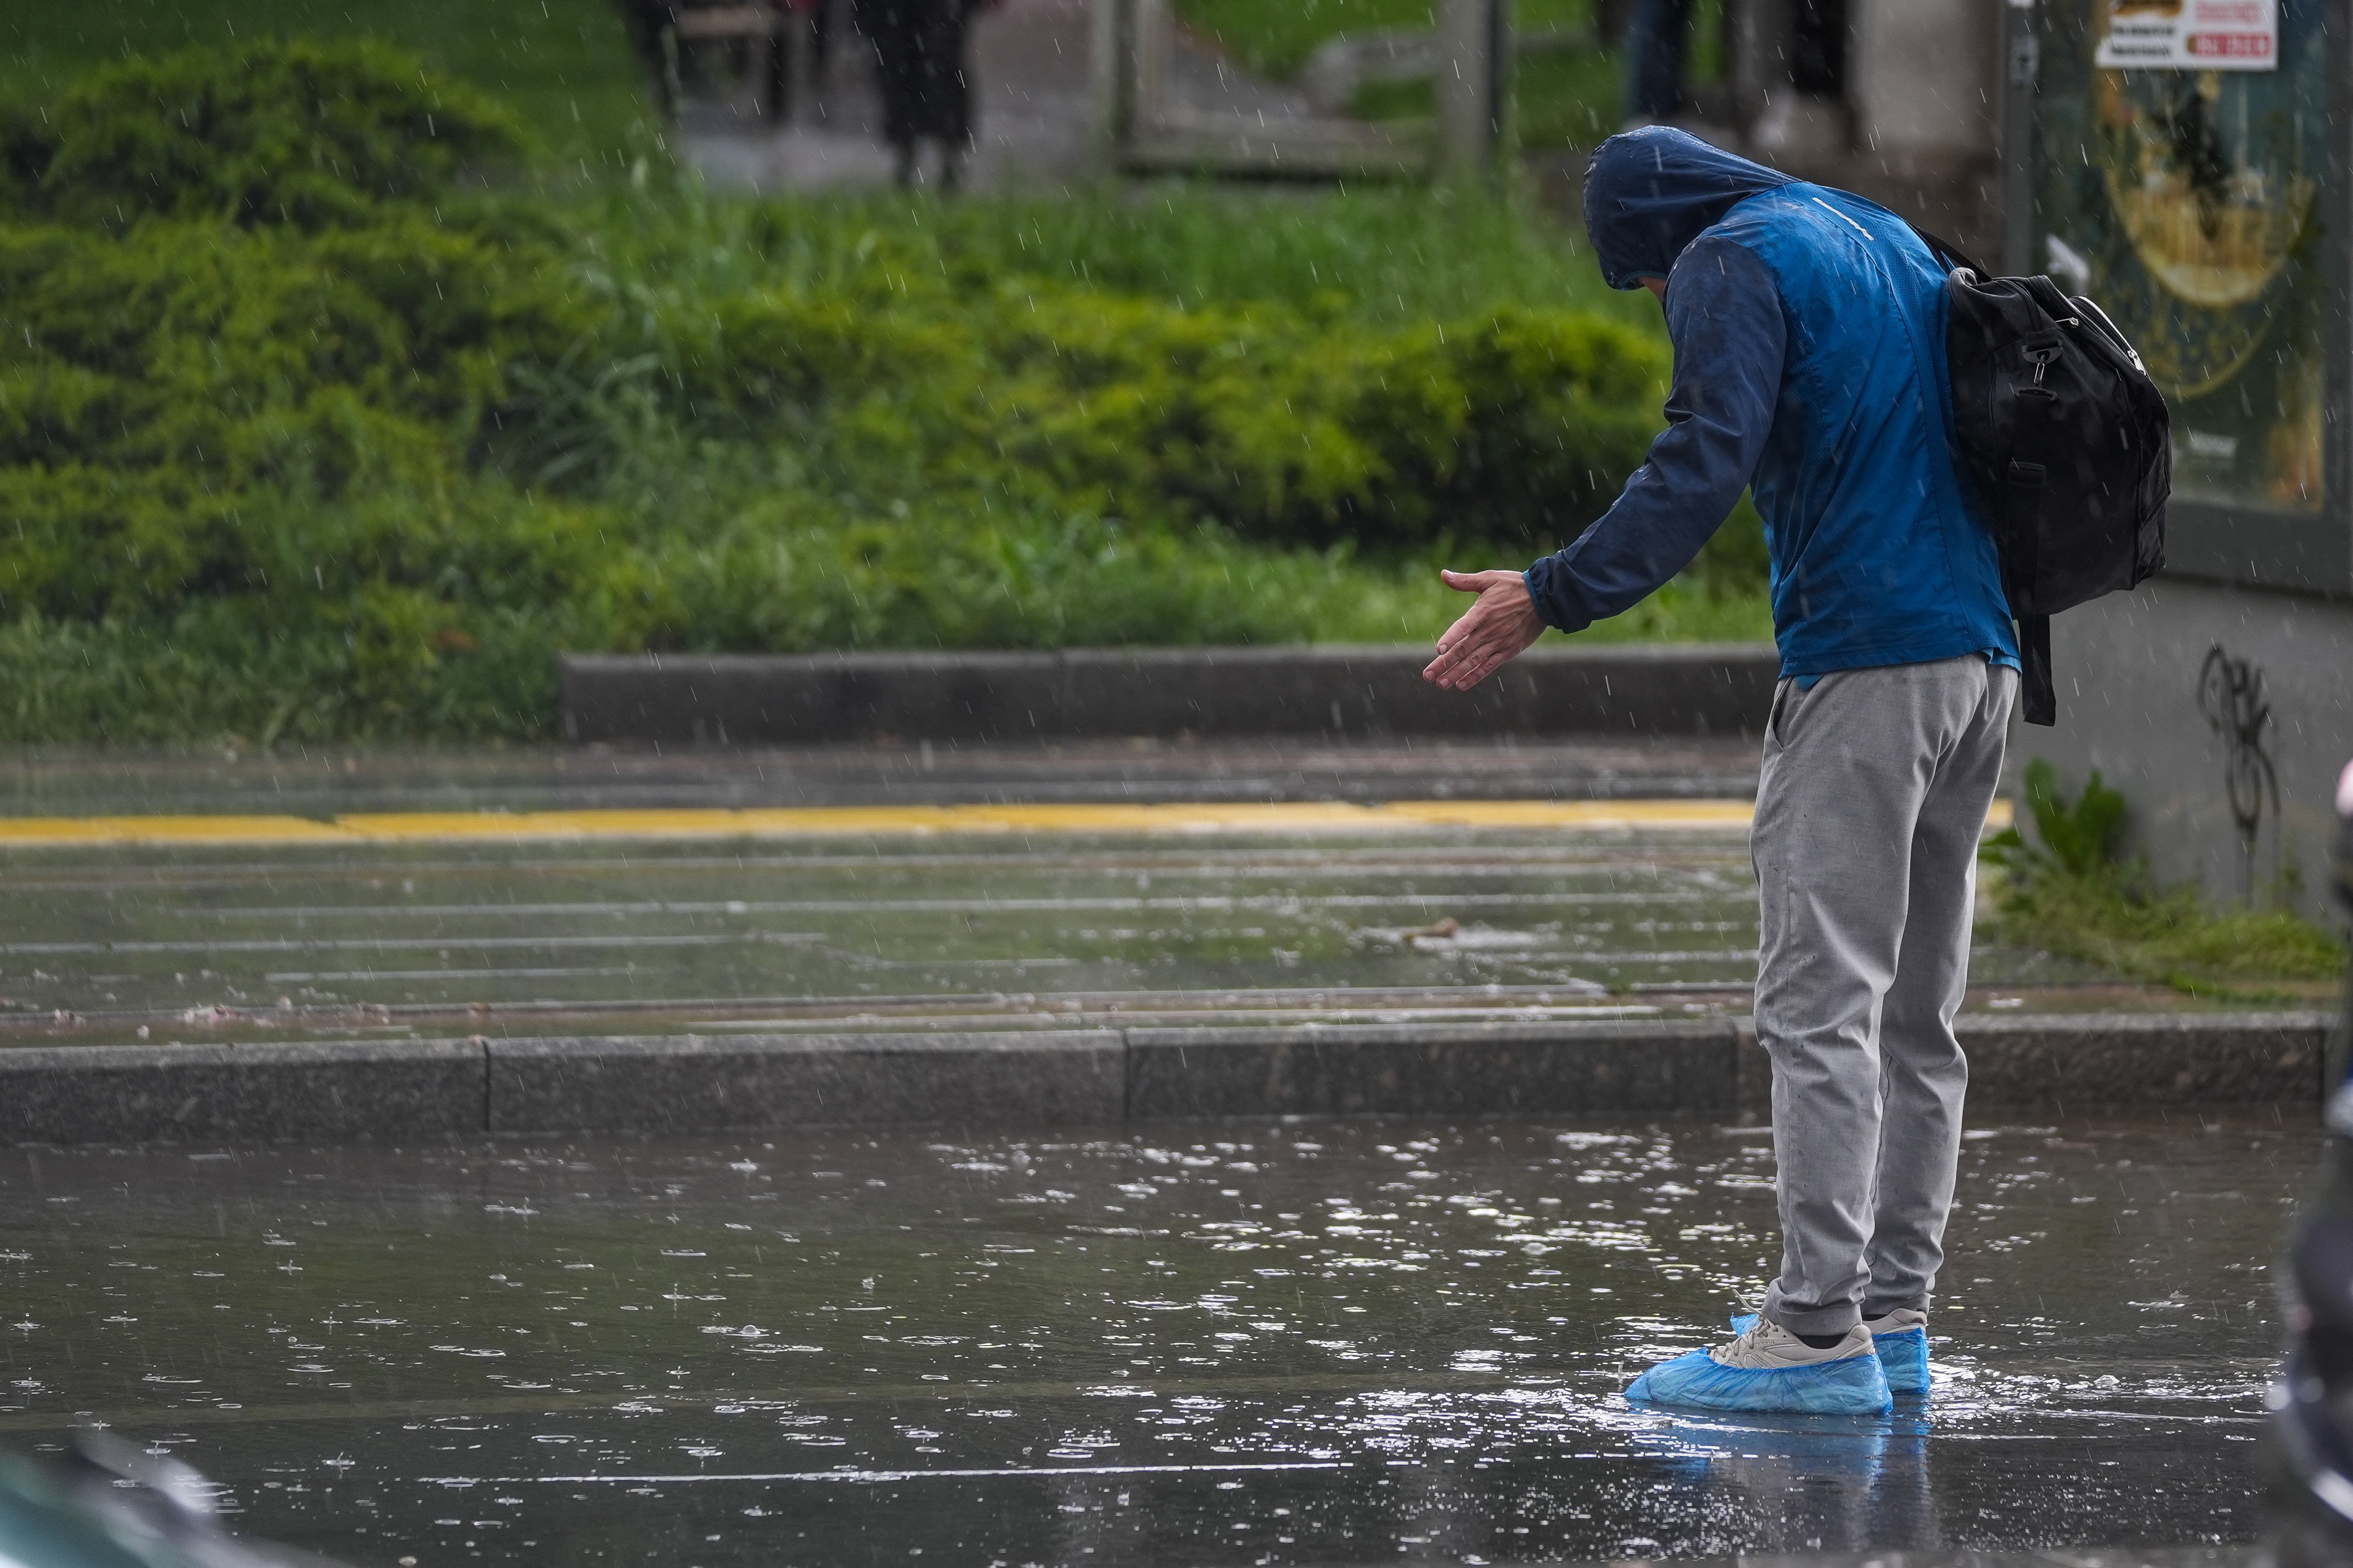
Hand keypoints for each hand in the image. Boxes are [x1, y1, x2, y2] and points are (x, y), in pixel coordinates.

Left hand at [1422, 568, 1545, 689]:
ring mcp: (1499, 642)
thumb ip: (1465, 581)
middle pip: (1463, 650)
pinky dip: (1475, 676)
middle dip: (1444, 664)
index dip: (1451, 638)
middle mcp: (1489, 630)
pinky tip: (1462, 684)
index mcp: (1482, 612)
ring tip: (1441, 684)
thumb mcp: (1490, 578)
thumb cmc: (1514, 586)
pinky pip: (1489, 666)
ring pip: (1473, 661)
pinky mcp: (1508, 651)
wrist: (1545, 599)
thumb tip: (1443, 574)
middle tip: (1427, 676)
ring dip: (1456, 674)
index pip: (1463, 627)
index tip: (1438, 650)